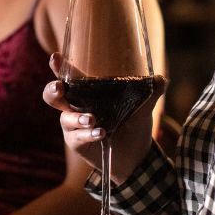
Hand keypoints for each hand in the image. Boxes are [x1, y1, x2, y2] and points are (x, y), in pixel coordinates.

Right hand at [43, 53, 161, 183]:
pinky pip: (76, 137)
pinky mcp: (76, 142)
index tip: (56, 58)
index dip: (59, 66)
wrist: (136, 156)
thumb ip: (150, 91)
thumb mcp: (142, 107)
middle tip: (59, 88)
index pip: (69, 76)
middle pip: (52, 96)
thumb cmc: (132, 125)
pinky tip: (100, 133)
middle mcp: (75, 107)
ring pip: (65, 118)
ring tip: (91, 119)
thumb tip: (161, 78)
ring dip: (77, 117)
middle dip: (52, 90)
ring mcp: (73, 126)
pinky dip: (88, 134)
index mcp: (86, 92)